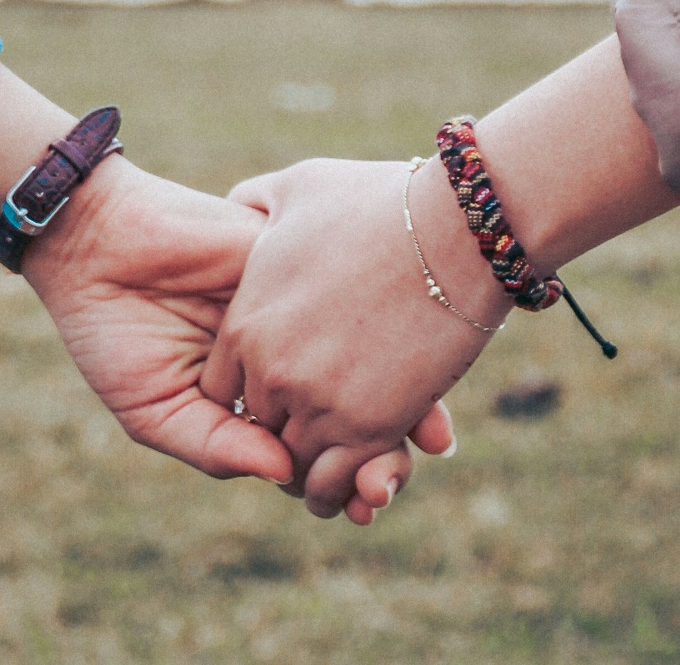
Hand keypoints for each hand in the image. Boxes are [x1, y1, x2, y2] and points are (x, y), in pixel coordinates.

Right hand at [24, 157, 452, 521]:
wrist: (98, 243)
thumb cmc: (112, 331)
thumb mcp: (154, 408)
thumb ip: (215, 444)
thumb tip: (286, 477)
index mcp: (255, 397)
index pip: (313, 446)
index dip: (343, 479)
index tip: (366, 507)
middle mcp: (289, 356)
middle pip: (354, 409)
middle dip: (382, 451)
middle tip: (392, 483)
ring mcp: (303, 312)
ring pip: (371, 361)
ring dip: (402, 402)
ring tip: (423, 443)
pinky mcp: (306, 267)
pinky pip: (361, 304)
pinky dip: (392, 336)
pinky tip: (407, 370)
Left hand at [207, 157, 509, 518]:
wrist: (457, 228)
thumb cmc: (382, 201)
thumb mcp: (298, 188)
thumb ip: (256, 202)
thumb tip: (238, 204)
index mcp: (245, 324)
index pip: (222, 391)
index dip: (250, 394)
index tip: (280, 391)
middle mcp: (271, 371)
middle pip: (259, 429)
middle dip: (282, 432)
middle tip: (312, 432)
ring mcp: (319, 403)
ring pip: (296, 465)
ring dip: (314, 471)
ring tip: (338, 467)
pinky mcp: (370, 426)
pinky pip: (338, 481)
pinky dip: (346, 489)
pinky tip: (364, 482)